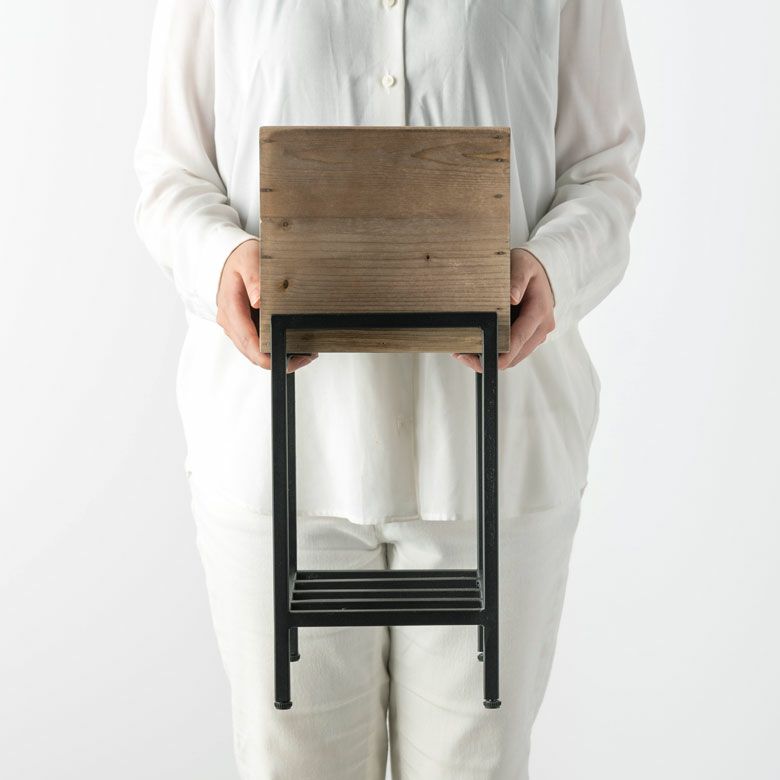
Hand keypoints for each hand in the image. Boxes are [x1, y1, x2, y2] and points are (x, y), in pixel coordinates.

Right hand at [216, 238, 317, 371]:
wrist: (231, 256)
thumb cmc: (241, 257)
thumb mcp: (249, 260)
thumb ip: (254, 279)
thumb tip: (259, 302)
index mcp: (230, 308)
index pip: (248, 342)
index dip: (267, 358)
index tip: (289, 360)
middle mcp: (230, 321)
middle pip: (252, 353)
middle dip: (278, 360)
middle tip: (307, 357)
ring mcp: (235, 326)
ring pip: (254, 352)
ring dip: (277, 355)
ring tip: (305, 352)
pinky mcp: (242, 326)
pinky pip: (256, 343)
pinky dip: (273, 347)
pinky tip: (292, 342)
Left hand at [452, 247, 554, 372]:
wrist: (540, 271)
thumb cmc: (528, 267)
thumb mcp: (522, 264)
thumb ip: (517, 279)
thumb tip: (512, 297)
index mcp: (539, 312)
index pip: (519, 339)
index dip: (499, 355)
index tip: (477, 358)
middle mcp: (541, 328)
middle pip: (514, 356)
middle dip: (488, 360)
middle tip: (461, 354)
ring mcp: (537, 335)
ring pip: (512, 358)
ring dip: (490, 359)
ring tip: (464, 351)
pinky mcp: (529, 338)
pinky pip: (512, 353)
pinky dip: (495, 353)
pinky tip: (476, 346)